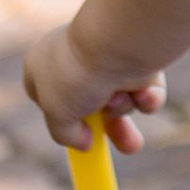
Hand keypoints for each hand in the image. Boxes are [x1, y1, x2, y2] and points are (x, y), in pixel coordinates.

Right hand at [23, 22, 165, 153]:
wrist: (119, 44)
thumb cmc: (78, 74)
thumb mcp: (56, 114)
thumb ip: (64, 134)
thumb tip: (84, 143)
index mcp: (43, 63)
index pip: (47, 96)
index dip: (61, 118)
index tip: (78, 141)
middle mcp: (76, 59)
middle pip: (92, 105)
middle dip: (114, 129)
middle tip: (130, 145)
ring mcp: (109, 59)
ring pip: (121, 101)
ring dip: (123, 108)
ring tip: (120, 98)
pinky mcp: (138, 59)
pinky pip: (145, 92)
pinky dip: (147, 99)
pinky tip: (143, 91)